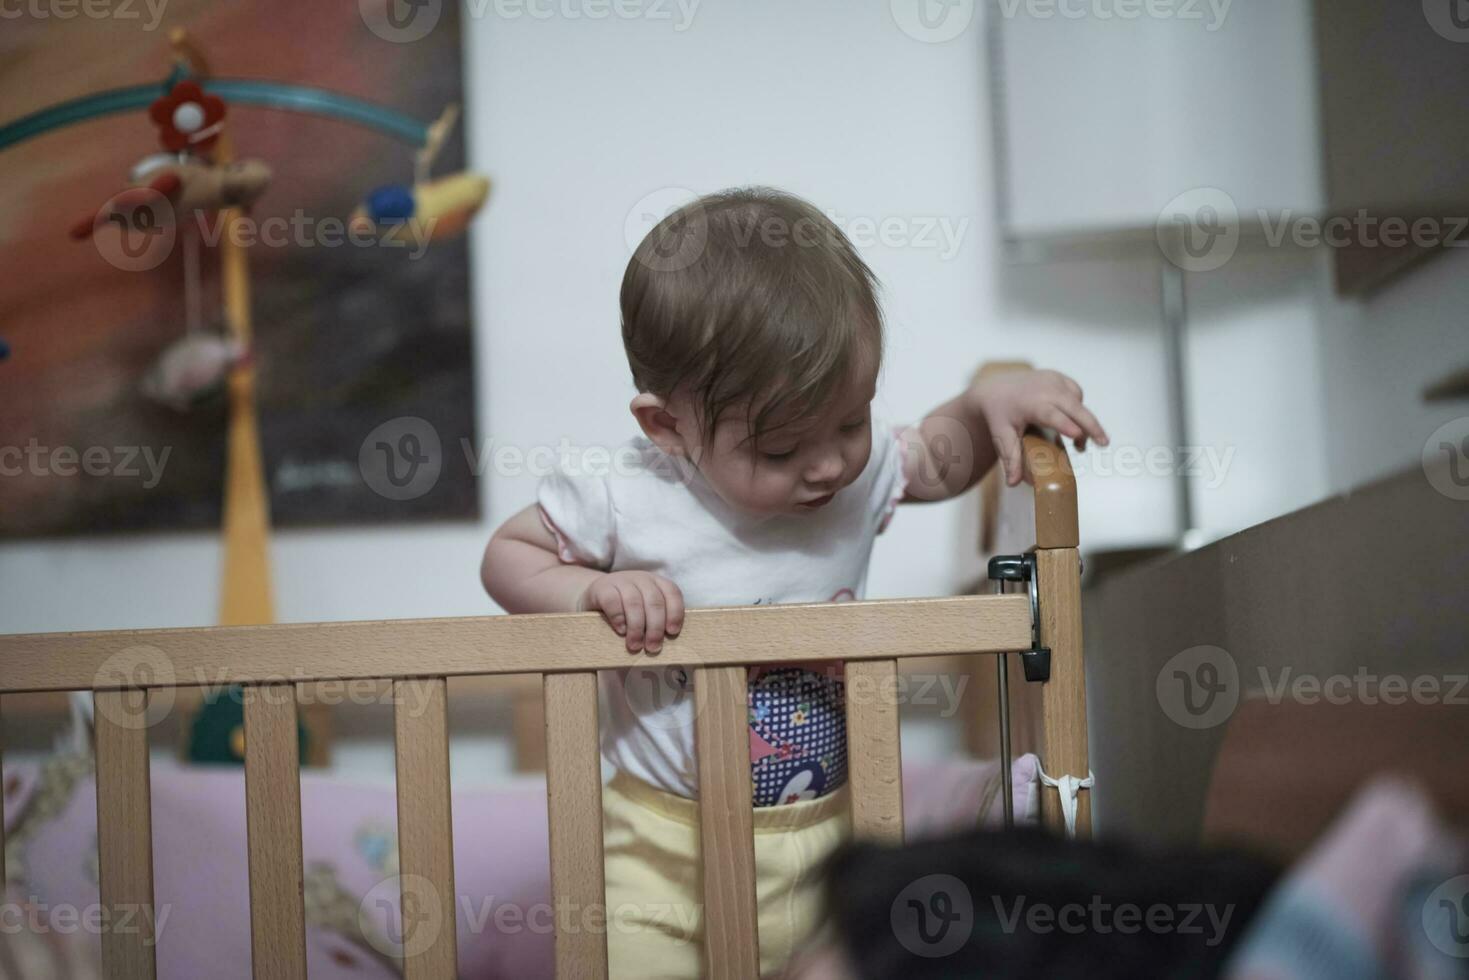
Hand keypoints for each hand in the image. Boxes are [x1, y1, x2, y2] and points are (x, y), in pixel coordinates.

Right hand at [579, 571, 684, 653]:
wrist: (595, 596)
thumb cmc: (626, 610)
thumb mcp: (645, 611)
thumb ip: (657, 622)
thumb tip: (666, 646)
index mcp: (657, 583)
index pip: (672, 593)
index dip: (675, 613)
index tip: (672, 632)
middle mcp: (642, 579)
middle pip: (654, 601)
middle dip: (656, 627)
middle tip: (653, 648)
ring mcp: (621, 581)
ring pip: (634, 602)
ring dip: (637, 627)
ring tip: (635, 646)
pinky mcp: (602, 587)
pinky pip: (612, 601)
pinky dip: (618, 617)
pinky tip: (621, 630)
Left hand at [970, 369, 1108, 486]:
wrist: (995, 389)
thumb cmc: (999, 415)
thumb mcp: (1002, 436)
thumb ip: (1011, 459)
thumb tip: (1013, 484)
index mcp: (1031, 403)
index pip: (1051, 415)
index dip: (1065, 425)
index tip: (1077, 436)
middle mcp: (1045, 388)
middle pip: (1074, 408)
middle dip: (1091, 426)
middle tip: (1103, 444)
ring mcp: (1054, 380)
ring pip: (1078, 403)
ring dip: (1083, 421)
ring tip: (1078, 444)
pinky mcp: (1059, 377)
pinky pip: (1075, 394)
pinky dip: (1077, 408)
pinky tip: (1071, 421)